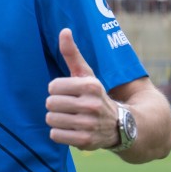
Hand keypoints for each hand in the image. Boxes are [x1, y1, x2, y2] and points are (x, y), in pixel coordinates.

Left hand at [45, 28, 118, 150]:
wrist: (120, 125)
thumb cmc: (95, 95)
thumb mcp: (87, 75)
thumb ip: (72, 54)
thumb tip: (64, 30)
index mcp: (90, 85)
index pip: (53, 86)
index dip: (57, 90)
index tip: (68, 92)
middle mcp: (91, 104)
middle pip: (50, 103)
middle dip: (56, 105)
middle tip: (69, 107)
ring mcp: (89, 124)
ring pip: (51, 119)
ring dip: (57, 119)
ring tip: (70, 118)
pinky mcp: (85, 141)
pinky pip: (55, 135)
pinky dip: (60, 133)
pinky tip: (71, 129)